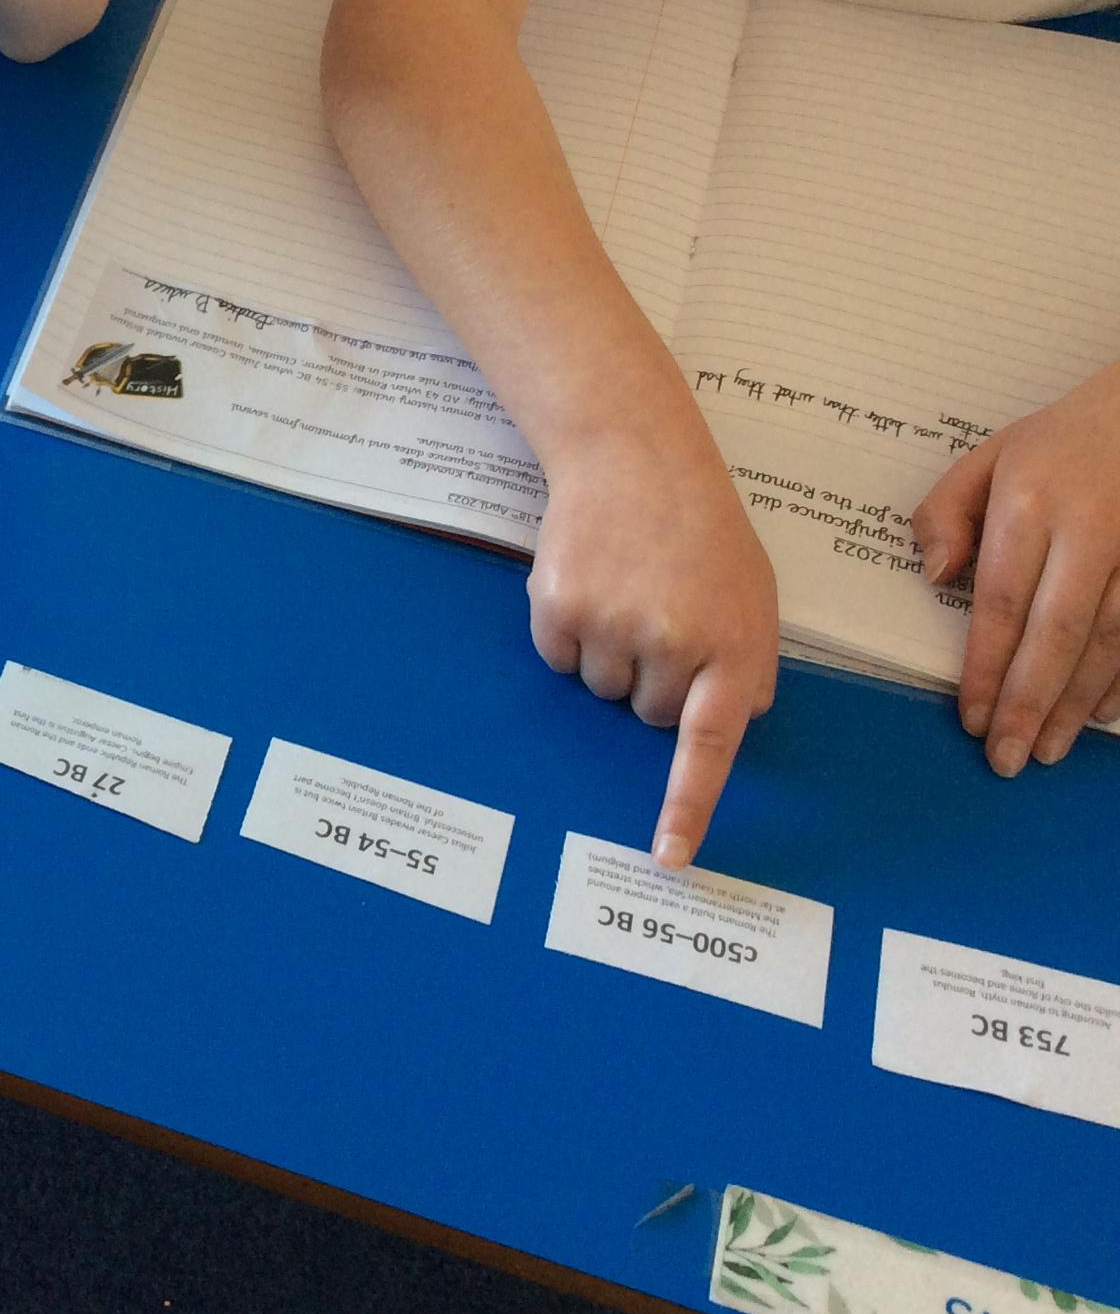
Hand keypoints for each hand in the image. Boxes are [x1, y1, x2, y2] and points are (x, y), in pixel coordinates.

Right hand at [530, 419, 779, 867]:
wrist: (636, 457)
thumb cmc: (701, 530)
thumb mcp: (755, 595)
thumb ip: (748, 665)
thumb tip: (729, 721)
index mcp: (734, 646)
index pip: (710, 746)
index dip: (687, 806)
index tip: (667, 856)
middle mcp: (675, 641)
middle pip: (649, 714)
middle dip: (654, 680)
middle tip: (661, 615)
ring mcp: (614, 625)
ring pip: (601, 689)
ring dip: (609, 653)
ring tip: (627, 589)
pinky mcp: (560, 608)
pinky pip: (559, 659)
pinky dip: (569, 632)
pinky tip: (591, 583)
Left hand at [913, 360, 1119, 773]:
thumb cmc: (1060, 442)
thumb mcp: (987, 456)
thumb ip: (947, 513)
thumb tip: (935, 577)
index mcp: (1030, 502)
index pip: (1002, 600)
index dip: (987, 666)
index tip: (971, 717)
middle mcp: (1092, 529)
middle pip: (1059, 632)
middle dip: (1030, 702)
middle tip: (1007, 758)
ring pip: (1112, 642)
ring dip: (1077, 703)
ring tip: (1047, 748)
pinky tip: (1102, 715)